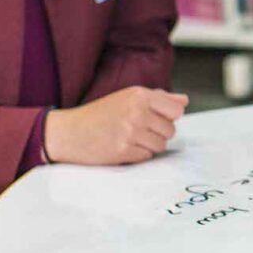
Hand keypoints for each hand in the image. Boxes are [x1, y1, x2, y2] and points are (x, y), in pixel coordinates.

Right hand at [44, 86, 187, 165]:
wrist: (68, 132)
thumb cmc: (99, 114)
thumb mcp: (128, 97)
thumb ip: (159, 98)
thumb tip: (184, 101)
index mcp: (140, 95)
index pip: (176, 111)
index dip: (168, 118)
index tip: (155, 118)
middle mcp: (137, 111)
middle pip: (170, 130)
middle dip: (157, 133)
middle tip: (137, 130)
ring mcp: (130, 132)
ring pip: (160, 145)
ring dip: (149, 145)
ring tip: (130, 138)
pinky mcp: (124, 150)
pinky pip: (147, 156)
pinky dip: (138, 154)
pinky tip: (123, 147)